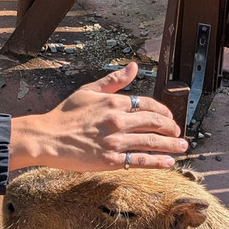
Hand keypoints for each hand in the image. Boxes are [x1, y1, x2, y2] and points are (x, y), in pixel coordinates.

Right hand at [9, 62, 187, 171]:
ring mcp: (115, 141)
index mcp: (114, 102)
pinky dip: (157, 162)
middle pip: (154, 122)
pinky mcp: (110, 160)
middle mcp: (118, 120)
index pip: (148, 104)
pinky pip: (139, 161)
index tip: (169, 117)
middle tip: (178, 133)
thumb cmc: (65, 115)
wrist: (46, 137)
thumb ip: (113, 80)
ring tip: (181, 148)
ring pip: (151, 142)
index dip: (163, 111)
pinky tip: (168, 162)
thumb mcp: (88, 90)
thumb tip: (133, 66)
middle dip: (171, 128)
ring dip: (170, 145)